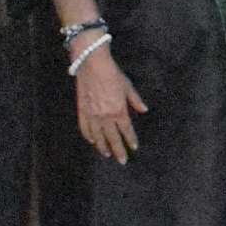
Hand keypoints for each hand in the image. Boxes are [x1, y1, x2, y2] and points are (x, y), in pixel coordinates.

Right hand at [72, 44, 145, 161]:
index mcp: (118, 110)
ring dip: (102, 146)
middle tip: (122, 160)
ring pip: (97, 136)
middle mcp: (105, 115)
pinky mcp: (82, 110)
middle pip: (112, 138)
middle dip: (118, 150)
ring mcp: (92, 114)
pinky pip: (85, 128)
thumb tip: (144, 109)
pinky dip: (89, 136)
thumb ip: (135, 100)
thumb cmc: (112, 74)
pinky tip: (92, 141)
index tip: (134, 147)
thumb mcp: (128, 86)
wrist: (92, 64)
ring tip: (106, 154)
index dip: (130, 139)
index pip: (126, 130)